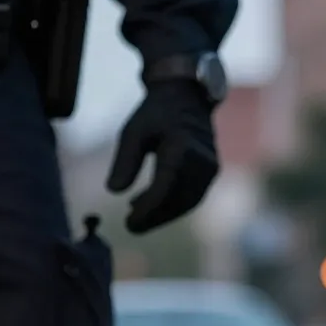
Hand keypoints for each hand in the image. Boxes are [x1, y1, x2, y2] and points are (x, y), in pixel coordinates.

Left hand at [106, 79, 219, 234]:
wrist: (186, 98)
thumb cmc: (155, 113)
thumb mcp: (133, 132)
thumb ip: (125, 162)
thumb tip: (114, 192)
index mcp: (182, 147)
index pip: (165, 187)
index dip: (147, 209)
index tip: (129, 222)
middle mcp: (202, 160)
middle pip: (178, 200)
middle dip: (154, 217)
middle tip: (131, 227)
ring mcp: (210, 168)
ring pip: (187, 202)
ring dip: (163, 214)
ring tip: (138, 218)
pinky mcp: (211, 172)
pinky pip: (192, 196)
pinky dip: (173, 205)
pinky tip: (150, 205)